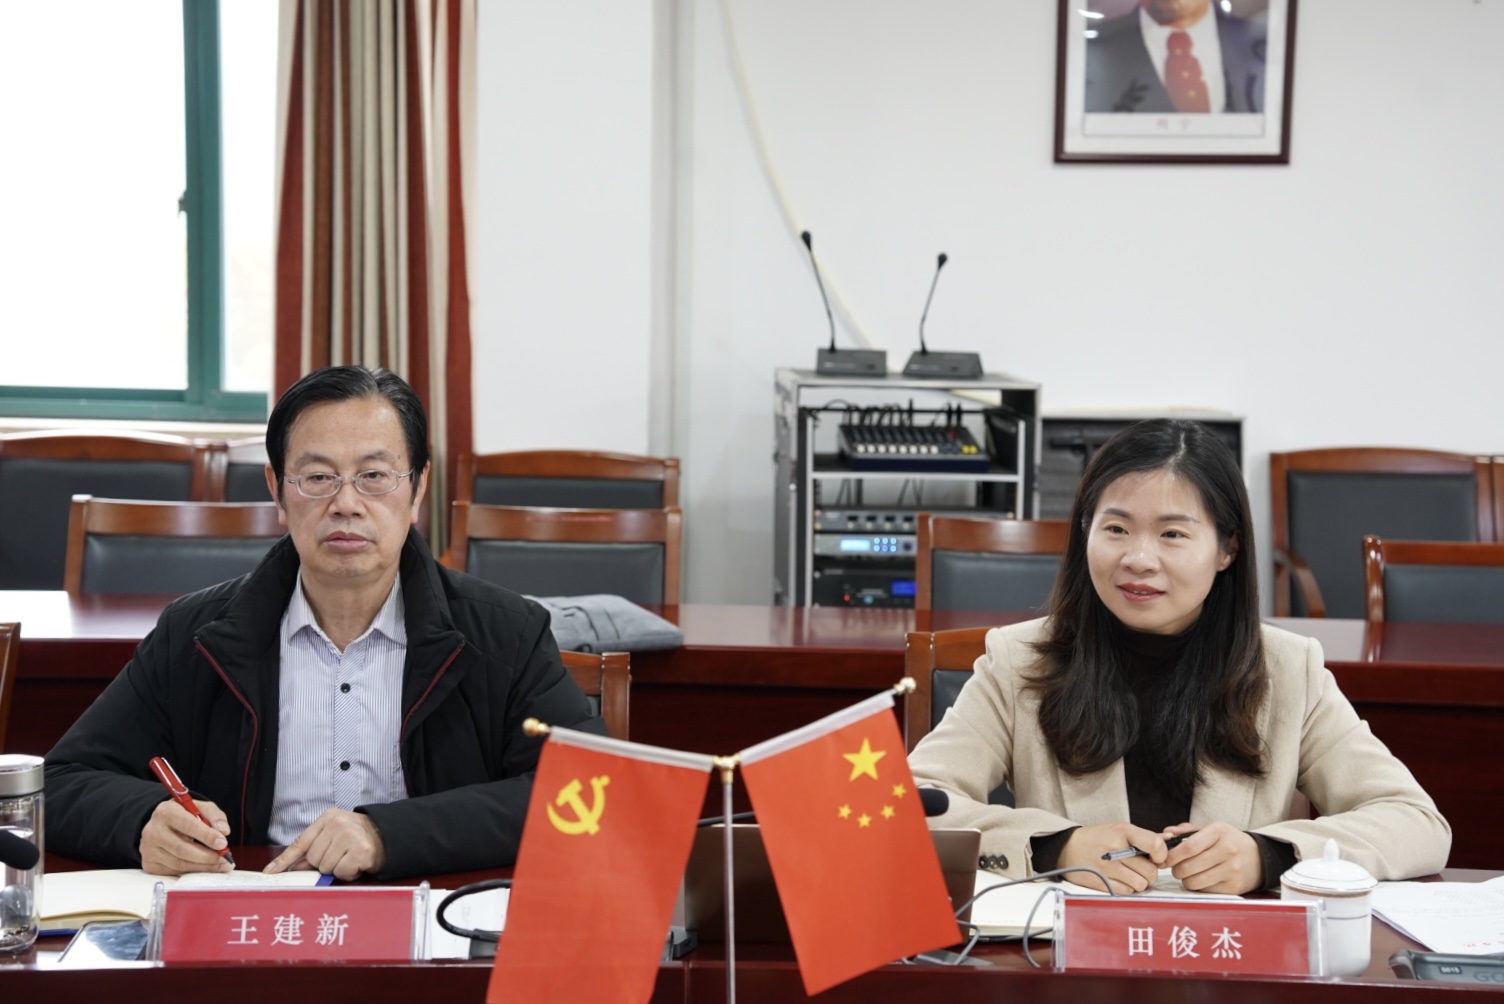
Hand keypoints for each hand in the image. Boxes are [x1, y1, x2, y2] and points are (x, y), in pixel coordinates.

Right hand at [140, 798, 232, 875]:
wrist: (162, 825)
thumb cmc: (184, 815)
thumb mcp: (200, 808)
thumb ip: (215, 816)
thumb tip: (224, 831)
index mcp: (166, 812)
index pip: (187, 825)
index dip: (206, 836)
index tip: (223, 843)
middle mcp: (153, 831)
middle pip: (182, 848)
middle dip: (207, 856)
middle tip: (225, 858)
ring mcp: (149, 849)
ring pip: (179, 863)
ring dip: (203, 866)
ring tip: (221, 864)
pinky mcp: (149, 864)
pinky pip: (174, 871)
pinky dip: (193, 871)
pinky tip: (205, 867)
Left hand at [264, 809, 386, 880]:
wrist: (388, 836)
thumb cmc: (358, 837)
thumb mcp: (335, 835)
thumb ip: (315, 849)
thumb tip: (295, 866)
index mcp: (328, 818)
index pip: (301, 842)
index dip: (285, 860)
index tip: (270, 872)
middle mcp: (337, 824)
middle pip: (313, 858)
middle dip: (324, 863)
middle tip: (340, 856)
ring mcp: (349, 836)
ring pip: (326, 867)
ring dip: (337, 868)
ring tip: (349, 859)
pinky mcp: (360, 850)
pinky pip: (342, 872)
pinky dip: (349, 873)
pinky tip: (356, 864)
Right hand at [1058, 822, 1165, 893]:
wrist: (1067, 849)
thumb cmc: (1097, 838)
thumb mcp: (1119, 829)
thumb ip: (1145, 836)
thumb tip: (1170, 838)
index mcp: (1122, 832)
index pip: (1155, 844)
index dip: (1162, 854)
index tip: (1157, 857)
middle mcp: (1115, 850)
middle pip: (1150, 871)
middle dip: (1150, 873)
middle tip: (1141, 869)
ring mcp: (1108, 868)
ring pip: (1140, 885)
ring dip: (1138, 882)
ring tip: (1128, 874)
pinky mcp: (1102, 883)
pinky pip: (1127, 892)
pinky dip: (1127, 889)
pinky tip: (1119, 879)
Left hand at [1163, 822, 1261, 894]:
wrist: (1259, 858)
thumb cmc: (1229, 842)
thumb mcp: (1212, 830)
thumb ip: (1187, 831)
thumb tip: (1166, 834)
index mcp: (1219, 832)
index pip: (1188, 847)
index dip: (1171, 855)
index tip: (1164, 859)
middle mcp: (1227, 850)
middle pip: (1189, 866)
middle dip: (1176, 870)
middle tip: (1176, 868)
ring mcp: (1232, 870)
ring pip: (1195, 881)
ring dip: (1185, 880)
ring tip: (1188, 874)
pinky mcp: (1234, 887)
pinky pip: (1205, 890)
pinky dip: (1199, 887)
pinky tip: (1203, 879)